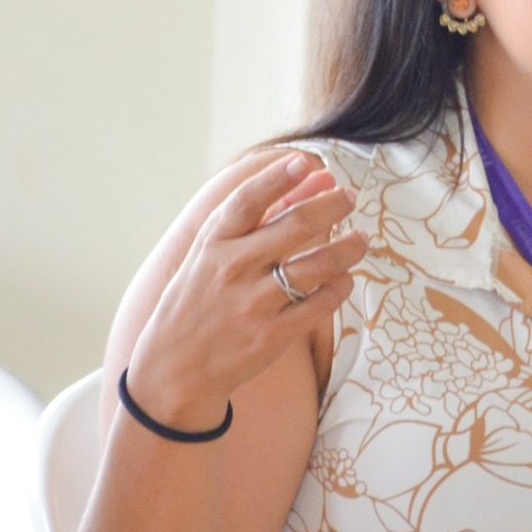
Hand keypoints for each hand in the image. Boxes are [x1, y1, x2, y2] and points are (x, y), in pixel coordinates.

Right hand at [124, 152, 368, 431]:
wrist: (173, 370)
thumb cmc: (199, 300)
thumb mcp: (214, 254)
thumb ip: (264, 213)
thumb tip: (316, 176)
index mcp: (212, 245)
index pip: (247, 201)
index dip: (278, 177)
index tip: (307, 161)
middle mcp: (231, 270)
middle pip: (296, 226)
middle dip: (332, 206)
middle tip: (349, 198)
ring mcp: (253, 303)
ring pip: (319, 265)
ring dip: (349, 248)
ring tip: (359, 240)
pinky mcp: (273, 335)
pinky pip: (322, 303)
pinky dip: (340, 286)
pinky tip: (343, 279)